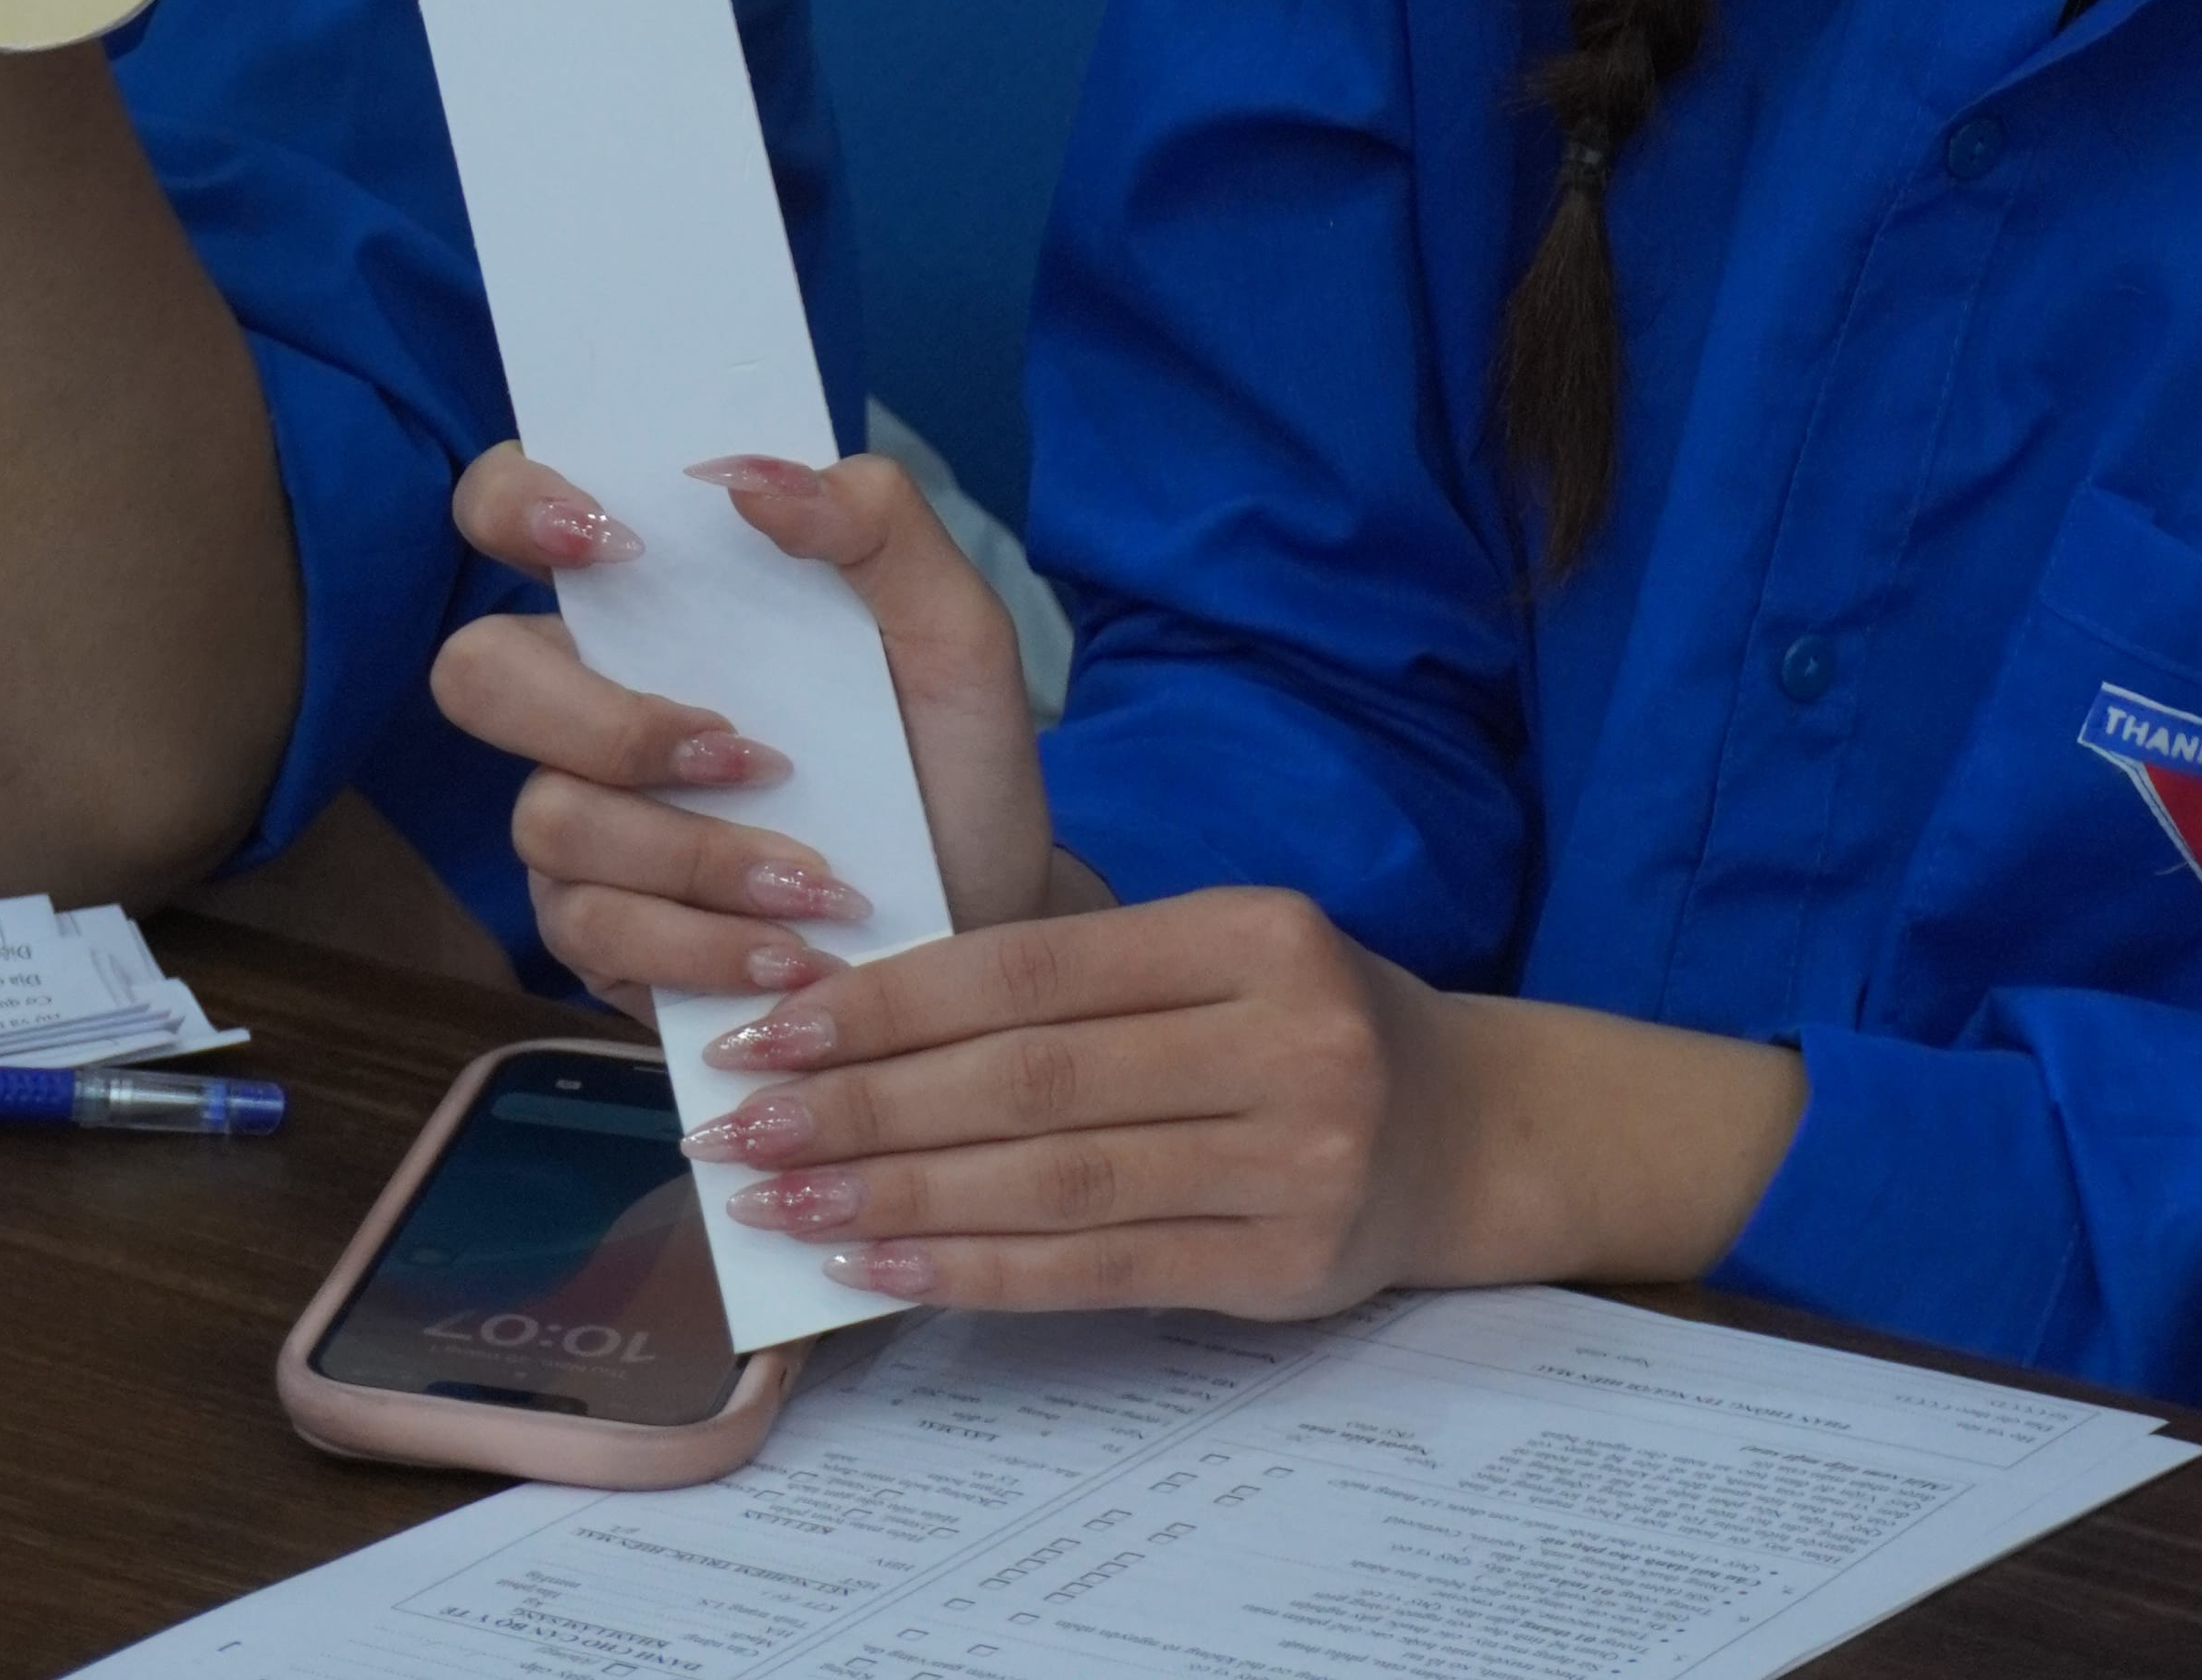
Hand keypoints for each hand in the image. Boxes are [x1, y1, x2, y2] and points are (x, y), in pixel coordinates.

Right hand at [434, 441, 1063, 981]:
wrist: (985, 912)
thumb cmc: (955, 753)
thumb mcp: (954, 626)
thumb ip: (874, 521)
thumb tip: (746, 472)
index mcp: (662, 596)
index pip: (511, 507)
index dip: (515, 500)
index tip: (613, 539)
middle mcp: (592, 695)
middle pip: (477, 673)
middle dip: (598, 720)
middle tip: (736, 750)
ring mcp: (583, 817)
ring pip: (549, 819)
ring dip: (694, 855)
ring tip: (814, 879)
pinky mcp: (597, 930)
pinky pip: (592, 932)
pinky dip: (703, 946)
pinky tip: (793, 953)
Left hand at [679, 914, 1802, 1317]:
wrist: (1466, 1129)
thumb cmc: (1302, 1020)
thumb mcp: (1222, 950)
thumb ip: (1081, 968)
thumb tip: (868, 1000)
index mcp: (1255, 930)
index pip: (1037, 967)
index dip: (893, 1000)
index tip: (771, 1024)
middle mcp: (1283, 1040)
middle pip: (1032, 1081)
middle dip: (865, 1105)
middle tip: (736, 1123)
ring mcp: (1291, 1161)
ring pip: (1052, 1184)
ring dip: (898, 1197)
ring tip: (779, 1201)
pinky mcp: (1280, 1265)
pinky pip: (1096, 1271)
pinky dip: (975, 1271)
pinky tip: (881, 1267)